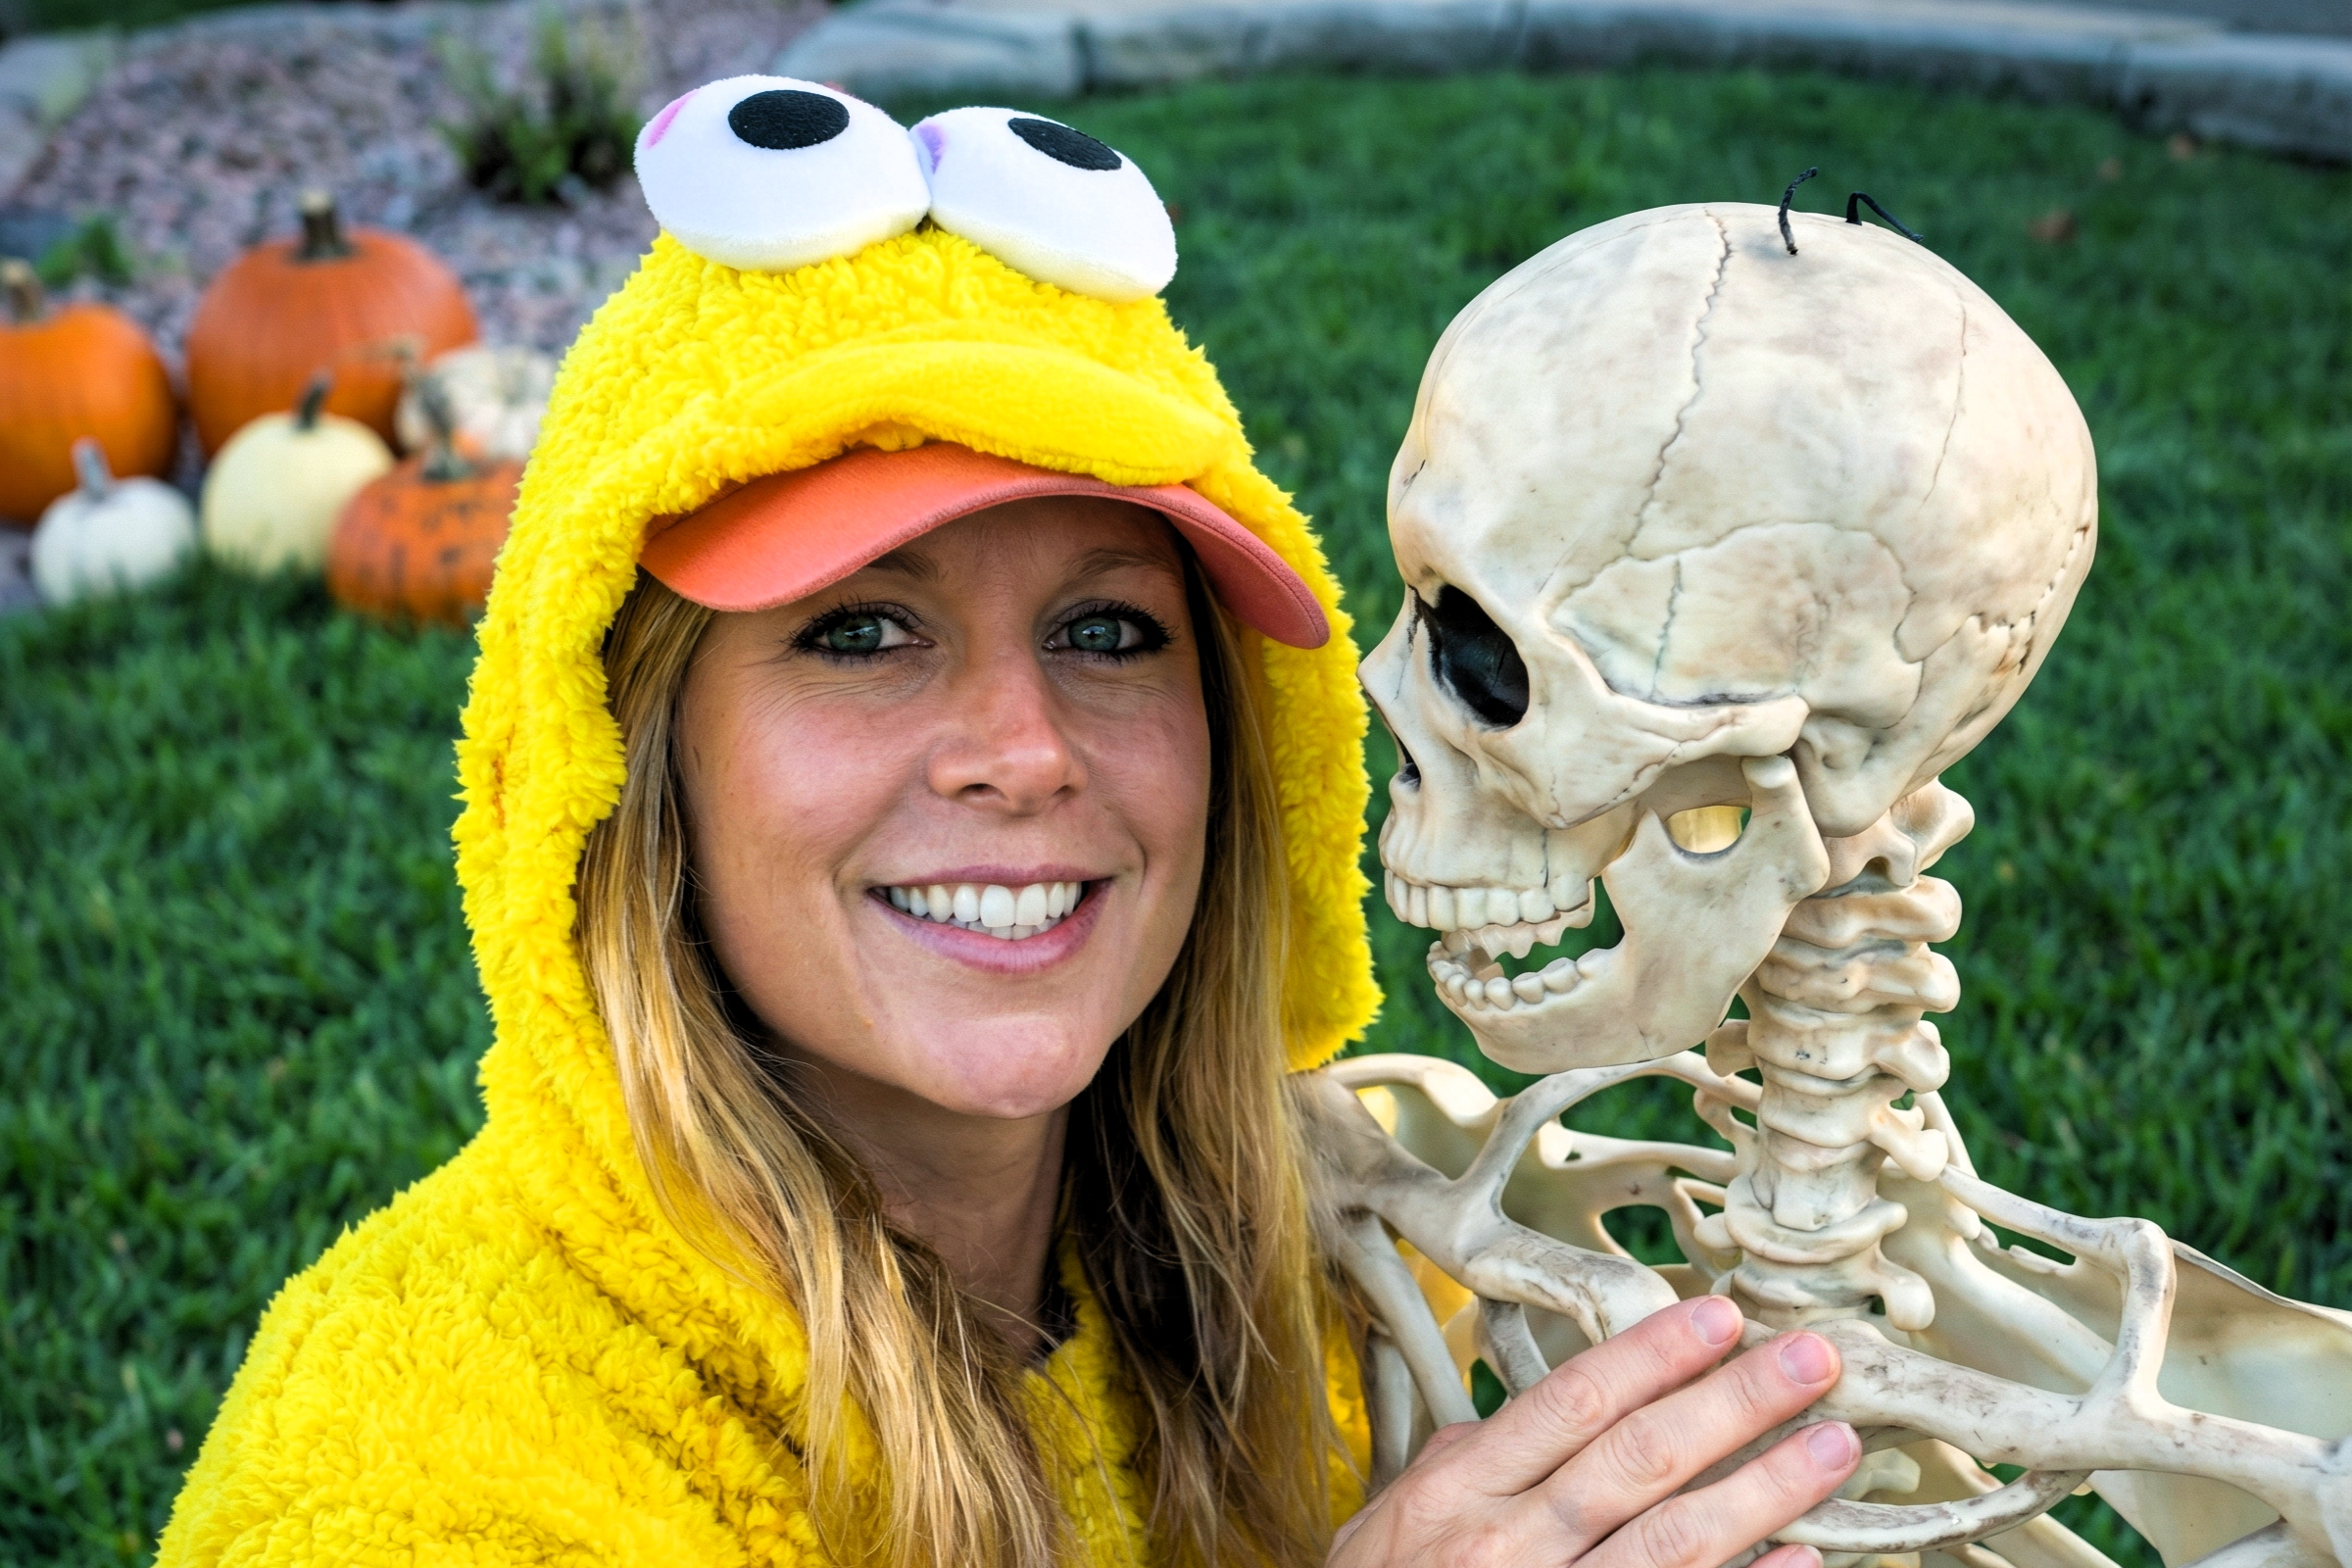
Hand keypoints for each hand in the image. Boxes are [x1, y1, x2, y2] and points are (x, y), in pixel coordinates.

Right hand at [1331, 1296, 1857, 1567]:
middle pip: (1638, 1458)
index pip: (1572, 1403)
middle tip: (1812, 1360)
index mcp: (1459, 1494)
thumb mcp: (1389, 1527)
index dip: (1652, 1355)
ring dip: (1764, 1489)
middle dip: (1734, 1403)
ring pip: (1673, 1540)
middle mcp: (1506, 1546)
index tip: (1720, 1317)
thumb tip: (1508, 1412)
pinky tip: (1802, 1562)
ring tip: (1831, 1448)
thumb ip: (1456, 1467)